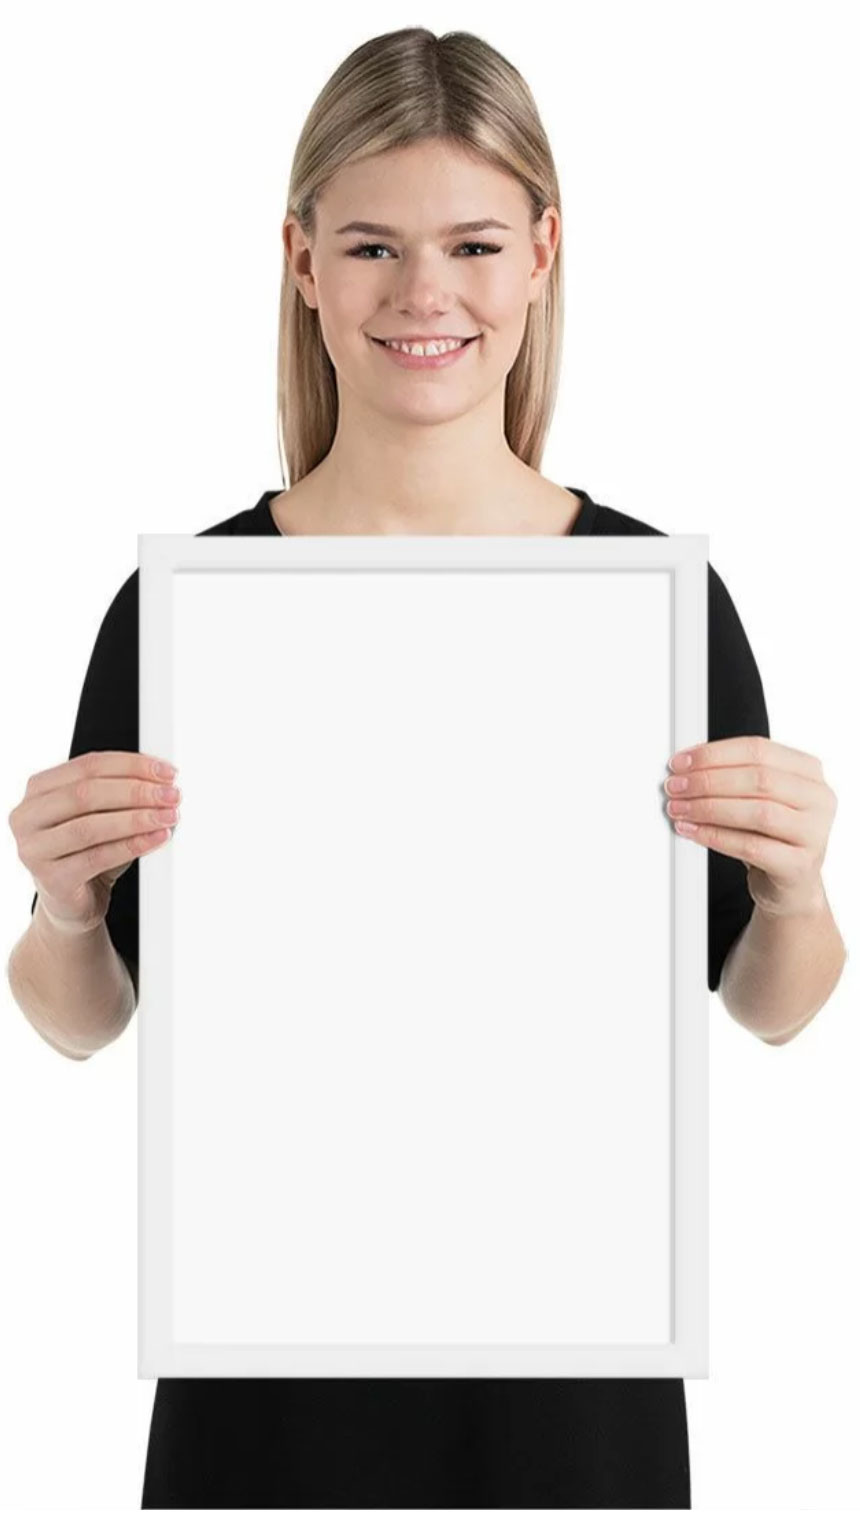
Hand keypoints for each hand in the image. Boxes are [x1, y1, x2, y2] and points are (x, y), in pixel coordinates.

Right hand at [8, 751, 180, 932]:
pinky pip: (97, 858)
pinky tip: (157, 839)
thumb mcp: (102, 815)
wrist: (73, 902)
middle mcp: (28, 816)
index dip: (132, 765)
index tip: (166, 772)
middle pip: (86, 793)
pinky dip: (132, 846)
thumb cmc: (87, 851)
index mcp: (39, 789)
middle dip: (136, 792)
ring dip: (136, 819)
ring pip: (90, 827)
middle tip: (171, 795)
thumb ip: (123, 793)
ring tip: (168, 817)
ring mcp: (34, 849)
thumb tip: (164, 783)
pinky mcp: (51, 880)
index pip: (88, 765)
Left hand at [663, 735, 837, 916]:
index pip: (758, 750)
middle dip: (708, 781)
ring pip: (757, 812)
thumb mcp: (759, 799)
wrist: (791, 885)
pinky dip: (716, 837)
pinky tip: (693, 832)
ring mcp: (814, 833)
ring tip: (679, 809)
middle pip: (758, 779)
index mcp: (809, 772)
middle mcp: (818, 799)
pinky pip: (752, 847)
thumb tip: (685, 768)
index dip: (714, 754)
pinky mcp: (799, 866)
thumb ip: (733, 777)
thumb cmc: (771, 836)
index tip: (681, 762)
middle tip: (675, 786)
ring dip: (709, 808)